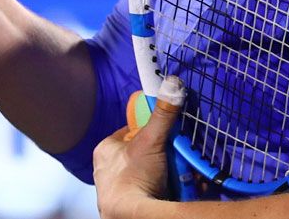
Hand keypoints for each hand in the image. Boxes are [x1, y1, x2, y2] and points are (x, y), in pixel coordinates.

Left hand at [93, 77, 185, 218]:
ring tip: (182, 173)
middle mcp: (109, 169)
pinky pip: (155, 189)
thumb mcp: (150, 141)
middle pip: (146, 153)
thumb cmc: (131, 179)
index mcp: (106, 150)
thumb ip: (162, 115)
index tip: (169, 133)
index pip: (132, 131)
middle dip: (166, 155)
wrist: (131, 216)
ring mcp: (120, 187)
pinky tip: (180, 187)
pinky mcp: (133, 202)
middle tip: (179, 156)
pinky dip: (168, 187)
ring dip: (170, 172)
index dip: (152, 131)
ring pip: (152, 172)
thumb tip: (172, 84)